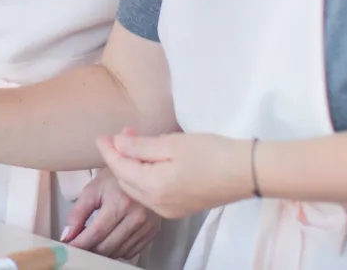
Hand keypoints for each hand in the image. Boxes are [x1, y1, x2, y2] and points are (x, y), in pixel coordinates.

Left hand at [61, 168, 160, 259]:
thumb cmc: (114, 179)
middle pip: (107, 247)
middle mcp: (136, 218)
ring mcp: (146, 227)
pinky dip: (117, 251)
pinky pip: (131, 252)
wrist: (141, 171)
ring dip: (102, 252)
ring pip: (118, 253)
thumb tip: (67, 236)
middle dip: (89, 250)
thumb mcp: (92, 190)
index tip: (68, 247)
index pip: (95, 233)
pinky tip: (110, 240)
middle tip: (78, 246)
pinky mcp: (152, 232)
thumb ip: (77, 213)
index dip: (79, 244)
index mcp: (119, 204)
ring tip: (93, 241)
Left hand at [97, 129, 252, 218]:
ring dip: (131, 168)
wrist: (246, 172)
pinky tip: (150, 161)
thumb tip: (117, 144)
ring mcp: (169, 210)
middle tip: (120, 136)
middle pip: (126, 181)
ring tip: (134, 144)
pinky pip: (151, 194)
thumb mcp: (172, 144)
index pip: (120, 168)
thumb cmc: (211, 153)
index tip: (100, 136)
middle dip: (119, 158)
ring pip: (138, 189)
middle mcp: (157, 204)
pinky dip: (145, 177)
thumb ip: (140, 146)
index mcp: (153, 187)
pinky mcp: (180, 208)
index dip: (108, 150)